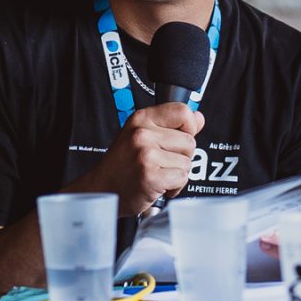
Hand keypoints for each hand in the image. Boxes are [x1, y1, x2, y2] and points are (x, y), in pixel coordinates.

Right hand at [86, 102, 203, 215]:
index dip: (189, 127)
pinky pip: (182, 178)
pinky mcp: (150, 176)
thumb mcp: (142, 134)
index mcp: (142, 118)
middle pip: (190, 141)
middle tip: (161, 162)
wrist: (102, 188)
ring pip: (187, 162)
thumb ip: (171, 125)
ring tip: (158, 174)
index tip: (179, 137)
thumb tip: (198, 117)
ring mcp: (145, 155)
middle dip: (182, 156)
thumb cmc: (122, 164)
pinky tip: (159, 185)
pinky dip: (175, 187)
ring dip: (177, 173)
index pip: (183, 112)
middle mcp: (142, 134)